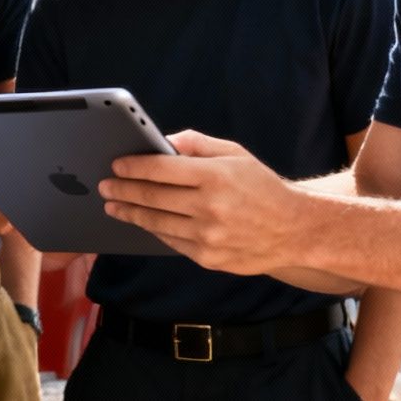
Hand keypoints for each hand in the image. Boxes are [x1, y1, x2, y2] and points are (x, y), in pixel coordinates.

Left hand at [98, 131, 316, 277]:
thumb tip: (161, 142)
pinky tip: (142, 221)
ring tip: (114, 205)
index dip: (134, 166)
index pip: (162, 169)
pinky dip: (154, 230)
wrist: (294, 230)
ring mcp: (208, 236)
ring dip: (131, 213)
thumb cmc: (261, 186)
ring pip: (157, 223)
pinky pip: (171, 242)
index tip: (116, 164)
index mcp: (216, 176)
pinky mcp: (208, 258)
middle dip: (124, 190)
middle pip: (153, 197)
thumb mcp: (235, 154)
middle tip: (106, 185)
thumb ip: (196, 144)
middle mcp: (210, 207)